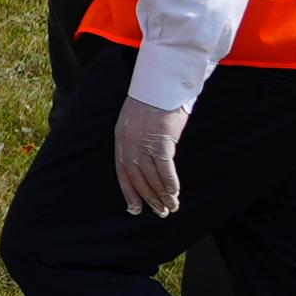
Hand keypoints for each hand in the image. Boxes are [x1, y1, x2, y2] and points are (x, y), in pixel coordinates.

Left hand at [114, 101, 187, 217]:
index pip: (122, 172)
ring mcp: (144, 142)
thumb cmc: (152, 102)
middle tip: (160, 212)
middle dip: (149, 198)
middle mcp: (129, 143)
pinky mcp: (162, 139)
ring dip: (162, 194)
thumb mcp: (136, 122)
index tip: (135, 209)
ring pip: (152, 175)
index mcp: (121, 139)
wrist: (160, 82)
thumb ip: (138, 142)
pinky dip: (169, 182)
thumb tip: (146, 163)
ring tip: (171, 207)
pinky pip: (165, 167)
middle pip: (138, 177)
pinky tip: (174, 193)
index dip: (129, 192)